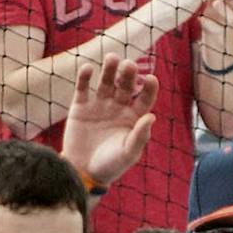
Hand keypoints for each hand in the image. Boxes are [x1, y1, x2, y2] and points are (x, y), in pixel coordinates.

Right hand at [62, 53, 159, 186]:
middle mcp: (118, 106)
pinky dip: (85, 77)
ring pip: (106, 81)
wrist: (82, 173)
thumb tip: (152, 116)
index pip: (144, 97)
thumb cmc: (110, 166)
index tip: (151, 79)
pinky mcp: (80, 107)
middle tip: (128, 65)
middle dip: (127, 74)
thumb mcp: (128, 154)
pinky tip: (88, 69)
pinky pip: (83, 88)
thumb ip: (140, 136)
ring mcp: (99, 104)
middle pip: (125, 84)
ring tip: (112, 58)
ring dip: (109, 69)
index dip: (149, 87)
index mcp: (133, 117)